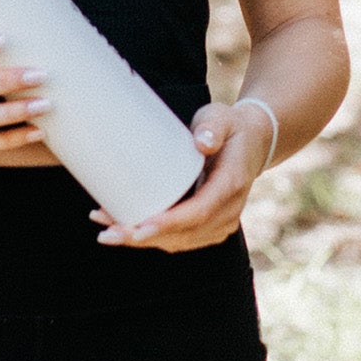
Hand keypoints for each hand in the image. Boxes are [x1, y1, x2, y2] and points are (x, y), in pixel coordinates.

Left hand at [91, 97, 275, 252]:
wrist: (253, 142)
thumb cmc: (230, 127)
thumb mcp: (223, 118)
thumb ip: (212, 126)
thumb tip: (201, 142)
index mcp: (232, 184)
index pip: (200, 212)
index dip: (169, 223)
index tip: (139, 226)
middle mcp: (229, 210)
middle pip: (184, 234)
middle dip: (143, 237)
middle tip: (108, 233)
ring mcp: (221, 222)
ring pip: (178, 242)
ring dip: (142, 240)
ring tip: (107, 230)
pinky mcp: (210, 227)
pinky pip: (180, 240)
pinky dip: (152, 238)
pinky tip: (125, 231)